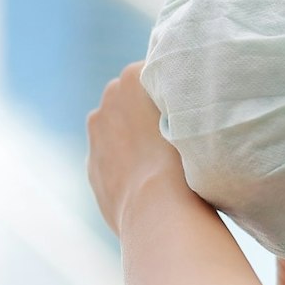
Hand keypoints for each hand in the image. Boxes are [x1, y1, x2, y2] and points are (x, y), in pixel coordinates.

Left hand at [86, 60, 198, 237]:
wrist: (159, 209)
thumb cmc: (186, 158)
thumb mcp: (193, 114)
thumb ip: (178, 98)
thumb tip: (180, 101)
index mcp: (133, 76)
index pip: (155, 74)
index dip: (173, 93)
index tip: (187, 111)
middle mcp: (109, 97)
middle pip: (132, 98)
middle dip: (146, 112)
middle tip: (176, 134)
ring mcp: (96, 132)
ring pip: (118, 127)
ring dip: (132, 137)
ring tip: (161, 161)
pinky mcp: (92, 164)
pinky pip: (112, 157)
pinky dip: (125, 164)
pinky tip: (147, 180)